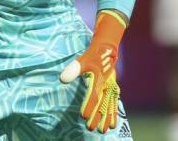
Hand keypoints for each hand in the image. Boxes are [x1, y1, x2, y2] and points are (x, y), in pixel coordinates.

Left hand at [59, 10, 126, 133]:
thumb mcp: (83, 60)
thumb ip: (74, 69)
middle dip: (97, 116)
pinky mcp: (112, 87)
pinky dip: (114, 112)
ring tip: (106, 130)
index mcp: (99, 79)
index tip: (83, 116)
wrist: (108, 48)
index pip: (93, 95)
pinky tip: (113, 122)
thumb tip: (62, 78)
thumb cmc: (93, 54)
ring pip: (110, 104)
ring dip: (107, 117)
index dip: (88, 106)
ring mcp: (110, 86)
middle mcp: (106, 85)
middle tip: (91, 128)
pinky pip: (114, 102)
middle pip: (102, 103)